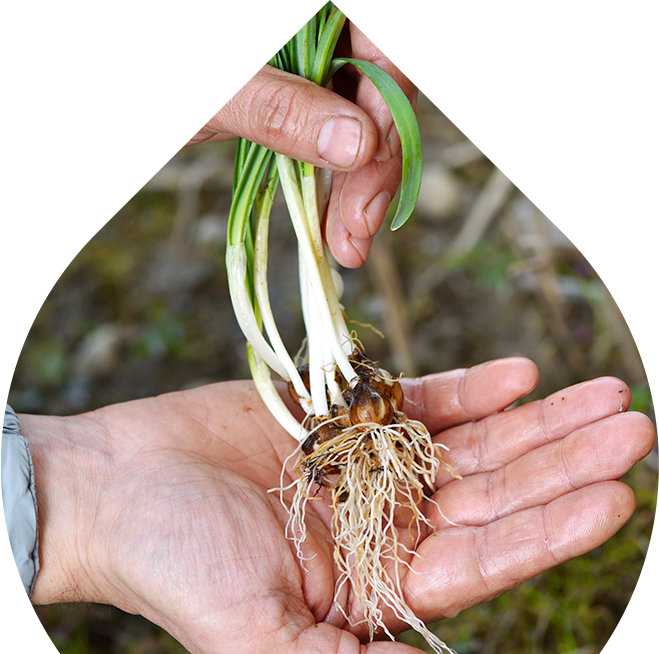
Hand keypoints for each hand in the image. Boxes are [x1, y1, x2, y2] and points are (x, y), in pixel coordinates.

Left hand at [0, 0, 418, 266]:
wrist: (66, 49)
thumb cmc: (111, 43)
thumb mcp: (196, 81)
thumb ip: (277, 108)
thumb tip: (358, 145)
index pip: (381, 39)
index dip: (387, 113)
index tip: (368, 177)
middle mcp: (315, 13)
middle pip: (380, 87)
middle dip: (376, 166)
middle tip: (355, 235)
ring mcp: (303, 52)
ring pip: (361, 118)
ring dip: (360, 185)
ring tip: (345, 243)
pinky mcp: (287, 89)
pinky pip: (329, 133)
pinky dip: (333, 180)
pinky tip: (331, 220)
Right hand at [20, 358, 654, 653]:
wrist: (114, 488)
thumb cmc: (172, 569)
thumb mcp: (258, 644)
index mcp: (379, 586)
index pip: (489, 559)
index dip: (555, 530)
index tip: (617, 495)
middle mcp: (387, 525)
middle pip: (499, 495)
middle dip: (568, 462)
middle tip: (636, 429)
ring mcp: (370, 466)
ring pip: (475, 444)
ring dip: (539, 419)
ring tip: (604, 393)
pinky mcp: (342, 415)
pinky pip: (421, 399)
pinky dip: (471, 388)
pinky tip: (522, 374)